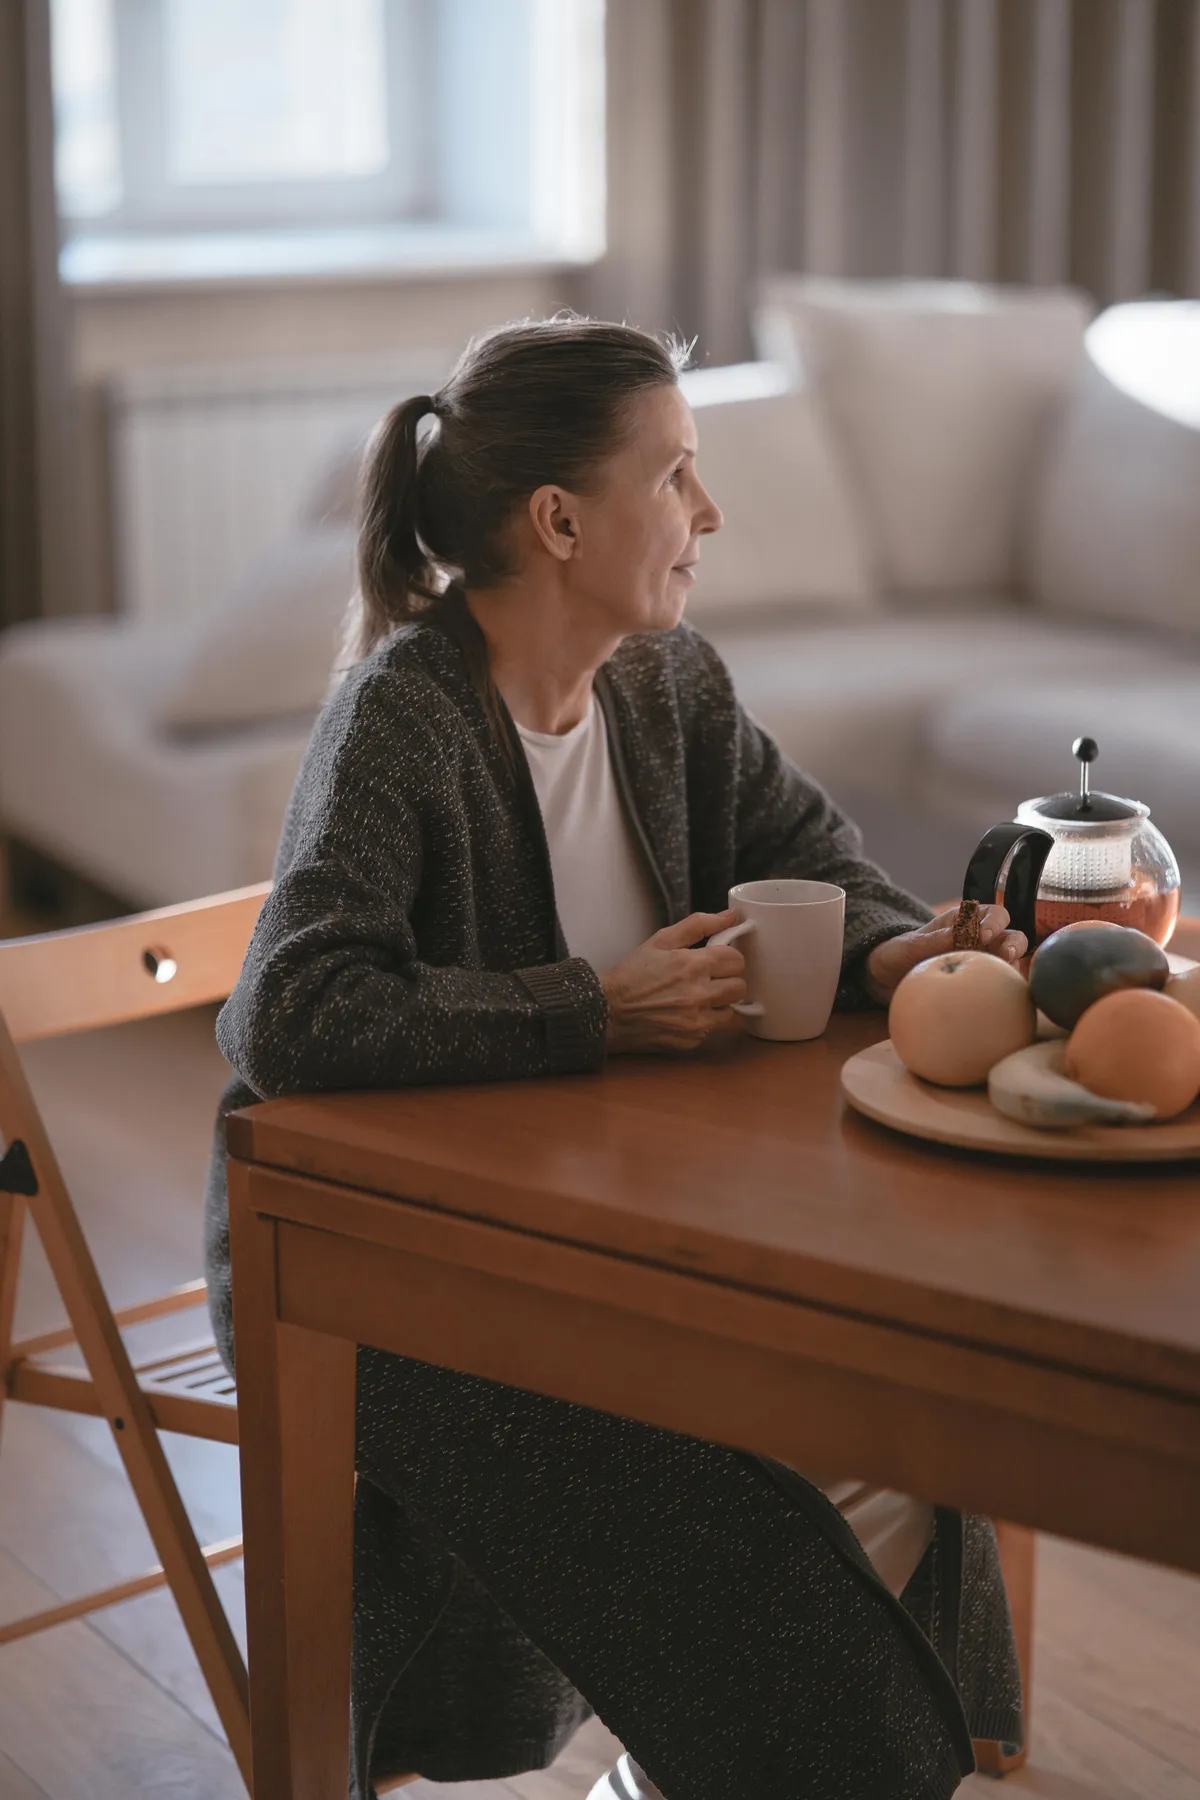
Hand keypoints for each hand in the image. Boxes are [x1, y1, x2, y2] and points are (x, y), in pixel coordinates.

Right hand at [601, 910, 747, 1053]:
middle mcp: (700, 994)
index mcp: (694, 965)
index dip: (728, 958)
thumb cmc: (632, 974)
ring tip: (699, 997)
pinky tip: (685, 1013)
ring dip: (720, 1003)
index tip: (717, 960)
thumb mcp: (661, 940)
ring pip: (731, 1010)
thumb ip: (699, 924)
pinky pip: (713, 1029)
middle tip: (711, 978)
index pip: (737, 960)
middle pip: (740, 986)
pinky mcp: (692, 1040)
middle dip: (728, 980)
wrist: (608, 1011)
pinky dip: (705, 1021)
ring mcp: (697, 1020)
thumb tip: (732, 916)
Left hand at [863, 904, 1027, 1004]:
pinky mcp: (977, 985)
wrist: (884, 979)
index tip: (985, 934)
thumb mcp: (911, 945)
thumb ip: (934, 939)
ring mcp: (980, 963)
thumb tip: (958, 934)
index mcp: (963, 922)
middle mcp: (978, 941)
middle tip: (1006, 956)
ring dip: (1013, 967)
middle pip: (1011, 937)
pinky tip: (1001, 999)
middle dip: (1014, 944)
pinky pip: (997, 986)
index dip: (995, 921)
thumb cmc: (897, 953)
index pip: (992, 914)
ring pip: (1010, 963)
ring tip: (1008, 977)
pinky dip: (1004, 990)